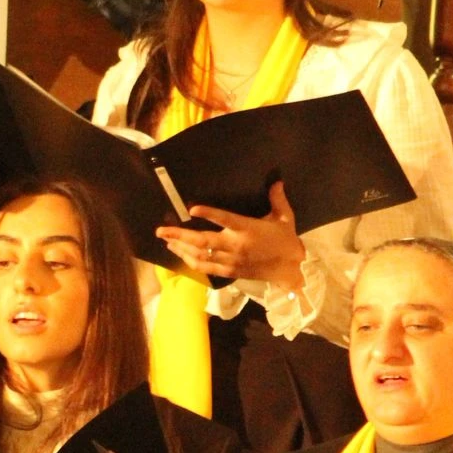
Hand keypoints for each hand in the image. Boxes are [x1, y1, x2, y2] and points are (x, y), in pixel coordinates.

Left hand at [155, 182, 304, 292]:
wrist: (290, 269)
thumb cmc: (286, 240)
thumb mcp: (284, 217)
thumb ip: (277, 198)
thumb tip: (276, 180)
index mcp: (248, 229)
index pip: (226, 219)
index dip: (210, 213)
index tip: (193, 208)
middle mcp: (236, 245)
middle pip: (203, 241)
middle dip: (180, 235)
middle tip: (162, 230)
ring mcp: (230, 260)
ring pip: (200, 255)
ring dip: (180, 247)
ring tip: (166, 239)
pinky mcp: (229, 272)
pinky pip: (205, 268)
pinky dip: (190, 261)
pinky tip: (179, 254)